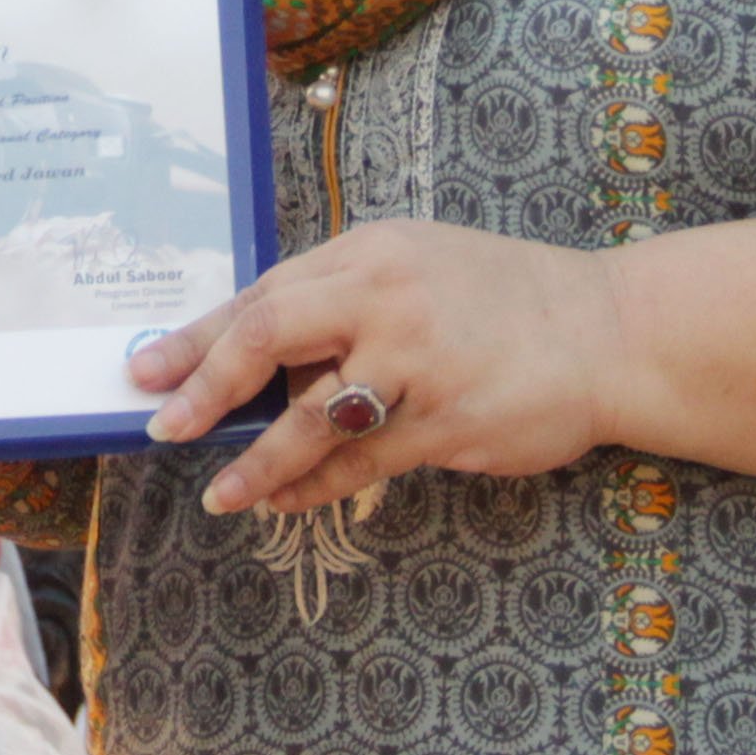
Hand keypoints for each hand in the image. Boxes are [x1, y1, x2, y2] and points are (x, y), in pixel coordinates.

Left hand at [132, 216, 619, 517]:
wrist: (610, 332)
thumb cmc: (504, 302)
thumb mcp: (417, 270)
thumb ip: (343, 301)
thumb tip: (252, 358)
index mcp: (372, 252)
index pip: (265, 293)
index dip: (199, 337)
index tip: (145, 371)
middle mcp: (387, 296)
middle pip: (269, 334)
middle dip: (205, 384)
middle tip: (163, 426)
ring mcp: (418, 359)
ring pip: (312, 415)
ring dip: (258, 461)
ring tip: (221, 495)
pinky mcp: (447, 420)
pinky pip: (361, 462)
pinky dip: (316, 486)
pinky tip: (286, 502)